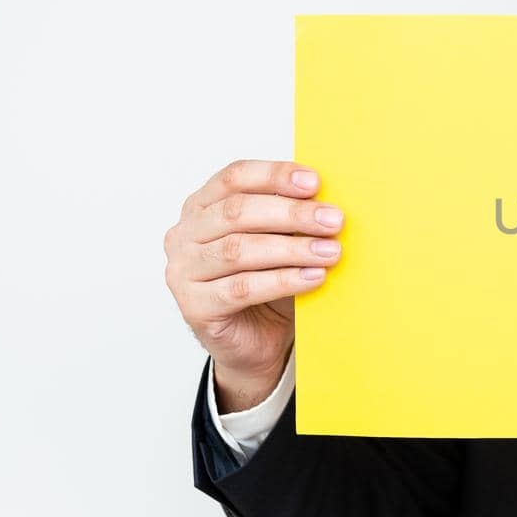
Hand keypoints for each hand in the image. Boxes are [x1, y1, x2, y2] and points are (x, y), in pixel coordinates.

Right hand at [163, 160, 342, 411]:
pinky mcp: (194, 306)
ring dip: (291, 248)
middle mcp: (185, 235)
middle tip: (332, 220)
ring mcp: (184, 271)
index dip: (274, 175)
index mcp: (202, 206)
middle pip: (236, 212)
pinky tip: (313, 277)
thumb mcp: (279, 241)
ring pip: (238, 250)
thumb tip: (326, 200)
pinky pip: (242, 288)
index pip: (233, 178)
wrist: (256, 341)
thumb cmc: (267, 283)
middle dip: (291, 214)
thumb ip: (290, 218)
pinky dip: (283, 280)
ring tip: (330, 251)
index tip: (314, 182)